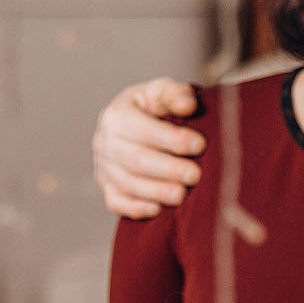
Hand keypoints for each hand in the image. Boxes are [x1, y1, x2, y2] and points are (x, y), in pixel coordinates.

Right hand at [93, 78, 203, 218]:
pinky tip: (158, 209)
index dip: (172, 139)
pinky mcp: (106, 187)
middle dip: (168, 169)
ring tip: (182, 195)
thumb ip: (175, 95)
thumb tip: (188, 106)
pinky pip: (115, 202)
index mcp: (117, 114)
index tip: (200, 145)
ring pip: (126, 184)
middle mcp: (104, 141)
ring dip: (156, 191)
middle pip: (134, 160)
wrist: (136, 124)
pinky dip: (136, 208)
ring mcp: (103, 166)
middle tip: (196, 175)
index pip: (142, 129)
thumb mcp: (163, 93)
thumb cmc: (154, 108)